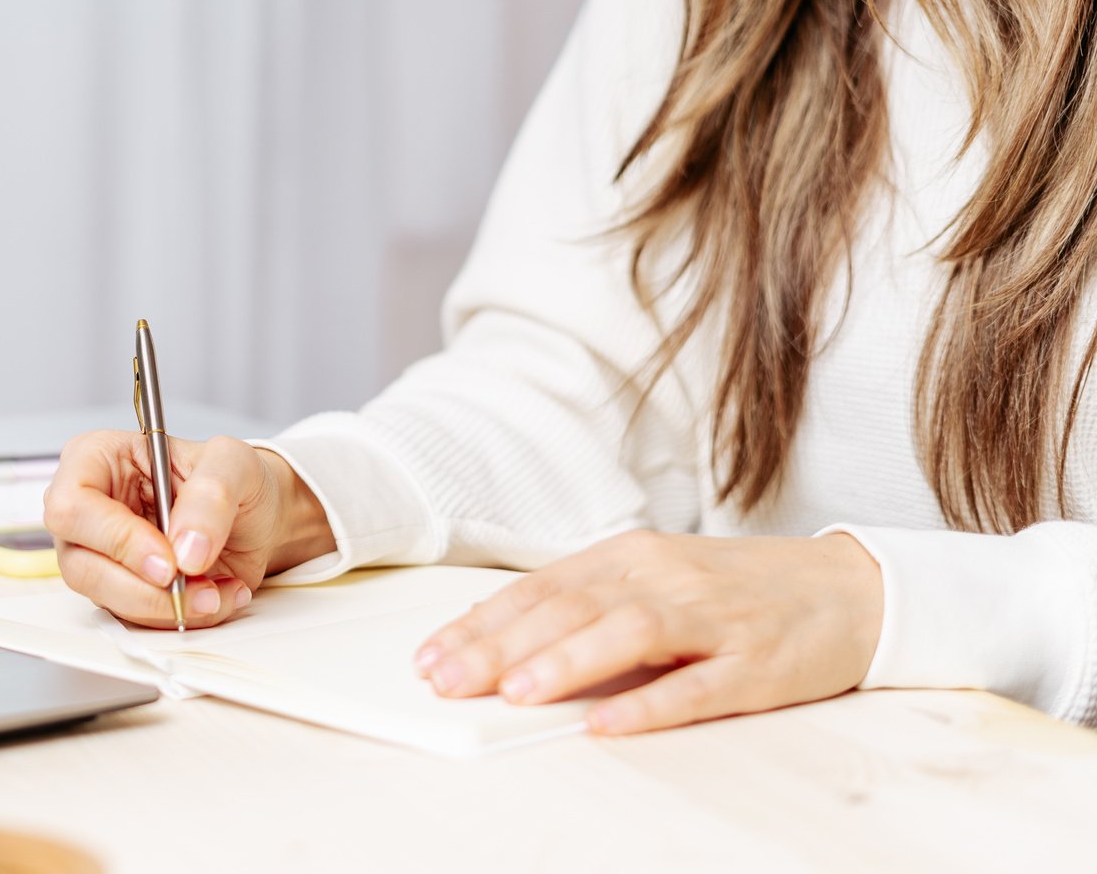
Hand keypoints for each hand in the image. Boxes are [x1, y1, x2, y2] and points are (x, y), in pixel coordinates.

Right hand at [43, 431, 334, 628]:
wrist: (257, 517)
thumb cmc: (234, 478)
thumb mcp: (234, 464)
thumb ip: (210, 495)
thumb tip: (184, 548)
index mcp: (96, 460)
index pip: (73, 506)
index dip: (116, 539)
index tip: (168, 560)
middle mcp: (88, 511)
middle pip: (80, 564)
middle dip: (142, 586)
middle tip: (194, 584)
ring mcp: (100, 555)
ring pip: (106, 599)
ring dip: (167, 606)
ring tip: (216, 590)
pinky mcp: (122, 590)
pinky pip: (137, 618)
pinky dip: (182, 615)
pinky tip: (217, 595)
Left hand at [413, 530, 882, 733]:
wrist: (850, 588)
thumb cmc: (733, 590)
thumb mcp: (653, 581)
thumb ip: (585, 608)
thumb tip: (499, 642)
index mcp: (631, 557)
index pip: (541, 589)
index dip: (483, 622)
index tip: (431, 655)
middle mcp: (666, 577)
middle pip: (573, 609)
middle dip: (503, 646)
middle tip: (449, 678)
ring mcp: (714, 619)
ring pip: (630, 634)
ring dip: (569, 662)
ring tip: (517, 692)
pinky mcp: (758, 663)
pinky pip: (700, 686)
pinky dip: (653, 705)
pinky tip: (610, 723)